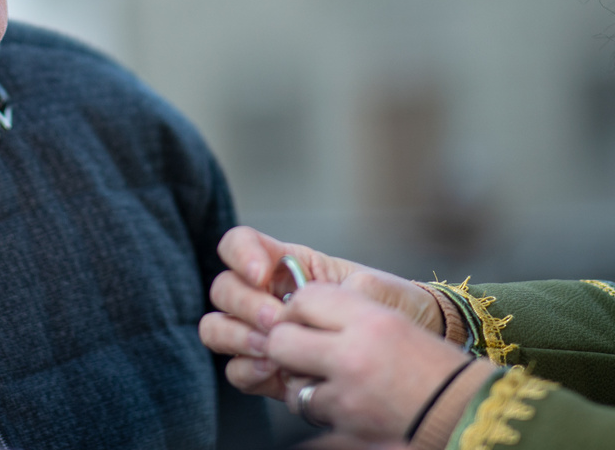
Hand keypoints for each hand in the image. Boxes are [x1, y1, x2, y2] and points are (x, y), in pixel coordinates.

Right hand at [198, 227, 444, 398]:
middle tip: (277, 321)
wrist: (398, 353)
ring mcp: (258, 333)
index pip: (239, 243)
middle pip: (223, 288)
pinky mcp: (263, 369)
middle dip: (247, 304)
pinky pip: (234, 370)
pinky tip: (275, 371)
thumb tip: (324, 300)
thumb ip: (347, 289)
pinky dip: (248, 370)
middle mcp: (263, 295)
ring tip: (273, 349)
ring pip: (216, 327)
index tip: (263, 273)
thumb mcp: (374, 288)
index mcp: (284, 263)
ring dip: (238, 337)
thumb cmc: (385, 309)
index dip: (241, 253)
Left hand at [270, 284, 470, 440]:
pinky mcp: (346, 428)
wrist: (463, 412)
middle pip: (282, 340)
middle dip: (284, 343)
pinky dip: (319, 408)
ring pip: (292, 384)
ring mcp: (347, 396)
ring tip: (325, 380)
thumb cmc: (434, 366)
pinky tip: (338, 402)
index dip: (298, 307)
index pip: (305, 298)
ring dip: (302, 382)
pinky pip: (310, 412)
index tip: (303, 315)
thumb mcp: (393, 321)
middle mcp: (353, 355)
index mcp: (370, 320)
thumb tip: (301, 309)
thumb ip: (348, 313)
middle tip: (298, 347)